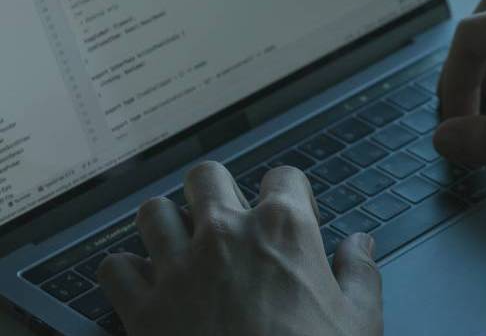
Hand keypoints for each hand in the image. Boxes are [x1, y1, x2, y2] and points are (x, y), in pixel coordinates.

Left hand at [97, 161, 381, 335]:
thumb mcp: (359, 319)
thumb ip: (360, 274)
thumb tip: (360, 246)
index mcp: (283, 228)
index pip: (283, 176)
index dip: (288, 195)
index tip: (290, 220)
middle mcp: (225, 234)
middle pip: (206, 177)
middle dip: (214, 193)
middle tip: (226, 222)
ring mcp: (178, 269)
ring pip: (153, 213)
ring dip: (165, 226)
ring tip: (178, 247)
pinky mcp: (141, 309)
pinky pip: (114, 269)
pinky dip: (125, 275)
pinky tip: (143, 287)